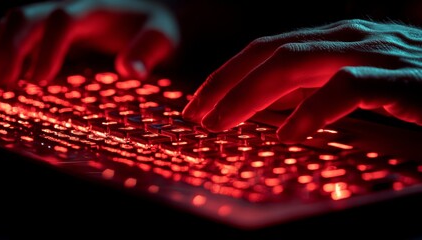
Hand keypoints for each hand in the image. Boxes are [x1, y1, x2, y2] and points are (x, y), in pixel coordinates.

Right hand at [0, 0, 178, 86]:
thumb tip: (130, 70)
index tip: (39, 81)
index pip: (61, 20)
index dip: (47, 48)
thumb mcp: (162, 38)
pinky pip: (22, 33)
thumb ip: (148, 51)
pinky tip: (5, 76)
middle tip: (2, 85)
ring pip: (16, 21)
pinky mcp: (57, 29)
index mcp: (97, 9)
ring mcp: (61, 15)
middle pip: (27, 16)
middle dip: (9, 47)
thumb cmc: (158, 27)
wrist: (154, 12)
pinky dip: (6, 50)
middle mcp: (72, 7)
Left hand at [182, 19, 421, 143]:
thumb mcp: (352, 82)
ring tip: (221, 124)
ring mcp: (372, 52)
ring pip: (294, 63)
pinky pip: (346, 86)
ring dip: (249, 95)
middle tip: (195, 115)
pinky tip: (288, 134)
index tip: (199, 104)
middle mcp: (346, 37)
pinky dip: (312, 109)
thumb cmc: (411, 84)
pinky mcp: (400, 76)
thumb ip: (313, 86)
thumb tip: (271, 103)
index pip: (264, 50)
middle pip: (268, 53)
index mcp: (331, 39)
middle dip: (224, 84)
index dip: (226, 76)